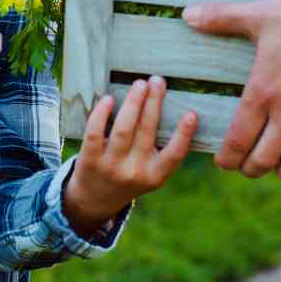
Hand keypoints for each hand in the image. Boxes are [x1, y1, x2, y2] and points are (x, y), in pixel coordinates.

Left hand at [63, 76, 198, 234]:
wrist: (95, 200)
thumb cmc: (129, 176)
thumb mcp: (150, 172)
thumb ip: (160, 149)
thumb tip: (169, 107)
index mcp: (154, 176)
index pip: (173, 155)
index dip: (183, 134)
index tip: (191, 113)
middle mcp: (134, 172)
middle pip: (146, 132)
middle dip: (153, 103)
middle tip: (158, 81)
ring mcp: (110, 166)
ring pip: (123, 129)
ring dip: (133, 103)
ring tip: (140, 84)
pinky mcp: (89, 159)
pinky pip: (95, 132)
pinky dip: (101, 114)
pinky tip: (109, 98)